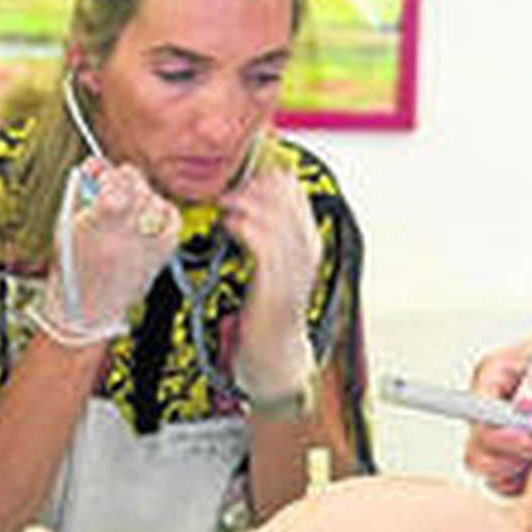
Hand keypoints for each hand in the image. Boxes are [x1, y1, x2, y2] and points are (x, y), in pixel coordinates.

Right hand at [35, 159, 179, 344]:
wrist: (87, 310)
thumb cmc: (71, 269)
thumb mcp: (65, 228)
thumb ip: (79, 194)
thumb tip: (92, 166)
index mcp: (96, 228)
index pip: (114, 185)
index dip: (108, 173)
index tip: (101, 171)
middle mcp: (125, 236)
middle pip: (138, 189)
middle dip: (127, 179)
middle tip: (117, 182)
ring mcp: (146, 246)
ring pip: (156, 202)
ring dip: (144, 194)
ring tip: (130, 202)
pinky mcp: (161, 255)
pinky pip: (173, 221)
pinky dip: (164, 210)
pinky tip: (151, 213)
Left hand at [221, 163, 321, 396]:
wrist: (273, 353)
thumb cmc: (265, 307)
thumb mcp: (272, 264)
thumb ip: (266, 234)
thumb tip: (241, 199)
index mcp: (309, 239)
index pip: (291, 187)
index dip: (260, 178)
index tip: (235, 186)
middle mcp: (308, 247)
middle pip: (281, 192)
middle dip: (247, 186)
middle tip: (223, 195)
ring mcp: (295, 264)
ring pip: (269, 210)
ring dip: (239, 203)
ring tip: (222, 210)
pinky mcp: (276, 281)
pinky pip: (259, 238)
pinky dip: (239, 225)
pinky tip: (226, 227)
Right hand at [463, 326, 531, 494]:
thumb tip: (523, 405)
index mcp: (491, 378)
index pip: (479, 420)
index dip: (507, 437)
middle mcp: (485, 411)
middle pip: (481, 457)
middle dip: (526, 456)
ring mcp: (498, 439)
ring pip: (496, 478)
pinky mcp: (514, 461)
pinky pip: (515, 488)